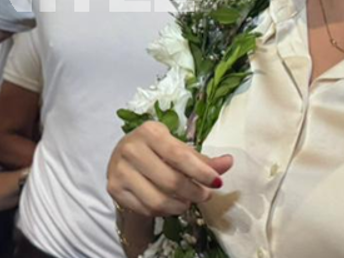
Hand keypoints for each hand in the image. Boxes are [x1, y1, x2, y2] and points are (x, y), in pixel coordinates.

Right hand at [106, 122, 233, 217]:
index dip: (202, 172)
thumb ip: (203, 159)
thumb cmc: (157, 151)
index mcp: (150, 131)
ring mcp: (119, 170)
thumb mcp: (178, 149)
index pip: (180, 156)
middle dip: (194, 193)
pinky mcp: (114, 189)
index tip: (217, 183)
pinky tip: (169, 204)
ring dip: (180, 206)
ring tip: (187, 202)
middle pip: (171, 182)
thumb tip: (229, 163)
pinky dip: (163, 211)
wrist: (123, 159)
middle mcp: (131, 148)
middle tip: (204, 195)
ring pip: (158, 200)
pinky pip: (146, 209)